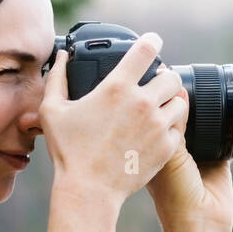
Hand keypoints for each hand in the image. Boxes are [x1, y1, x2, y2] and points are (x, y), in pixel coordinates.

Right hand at [40, 32, 189, 207]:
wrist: (89, 190)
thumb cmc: (68, 152)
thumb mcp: (52, 111)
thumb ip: (57, 78)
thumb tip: (62, 57)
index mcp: (117, 88)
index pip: (146, 49)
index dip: (152, 41)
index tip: (152, 43)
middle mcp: (142, 103)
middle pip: (171, 76)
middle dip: (164, 77)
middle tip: (154, 85)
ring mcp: (157, 126)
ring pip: (180, 101)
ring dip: (171, 102)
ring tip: (158, 109)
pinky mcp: (166, 147)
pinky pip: (179, 128)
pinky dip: (171, 127)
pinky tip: (157, 131)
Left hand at [145, 87, 232, 231]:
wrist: (201, 221)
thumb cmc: (173, 195)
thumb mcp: (166, 155)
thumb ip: (170, 124)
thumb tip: (177, 92)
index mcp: (148, 149)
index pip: (147, 115)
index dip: (151, 96)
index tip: (155, 75)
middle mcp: (168, 148)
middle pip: (172, 112)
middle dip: (174, 96)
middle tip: (178, 78)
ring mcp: (193, 151)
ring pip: (197, 118)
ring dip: (200, 105)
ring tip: (203, 87)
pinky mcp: (216, 154)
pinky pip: (221, 129)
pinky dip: (223, 117)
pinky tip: (224, 103)